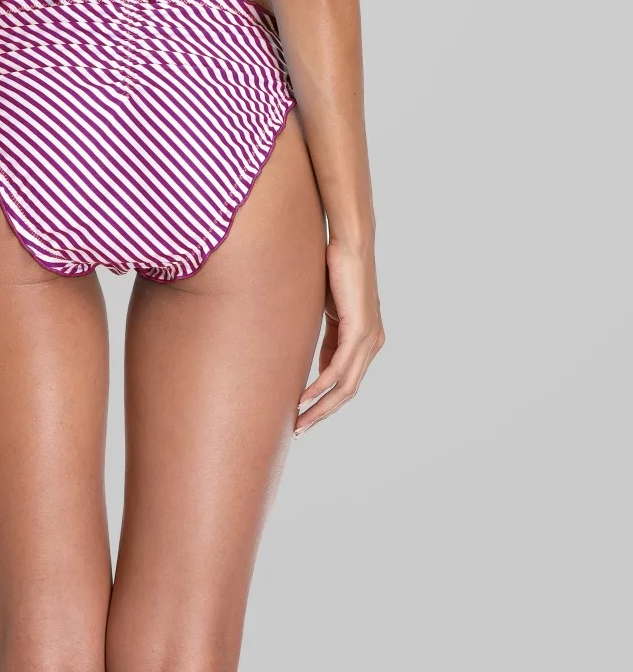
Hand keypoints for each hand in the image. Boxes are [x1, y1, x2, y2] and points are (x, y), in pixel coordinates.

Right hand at [294, 238, 382, 435]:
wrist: (350, 242)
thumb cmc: (337, 268)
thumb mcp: (330, 308)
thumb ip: (328, 334)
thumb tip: (315, 358)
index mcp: (366, 339)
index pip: (346, 380)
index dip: (325, 400)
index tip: (303, 412)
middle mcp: (372, 343)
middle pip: (348, 391)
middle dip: (322, 413)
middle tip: (299, 429)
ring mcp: (368, 339)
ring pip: (345, 387)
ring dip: (320, 407)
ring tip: (298, 421)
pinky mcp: (359, 331)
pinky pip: (339, 369)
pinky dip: (321, 387)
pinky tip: (304, 398)